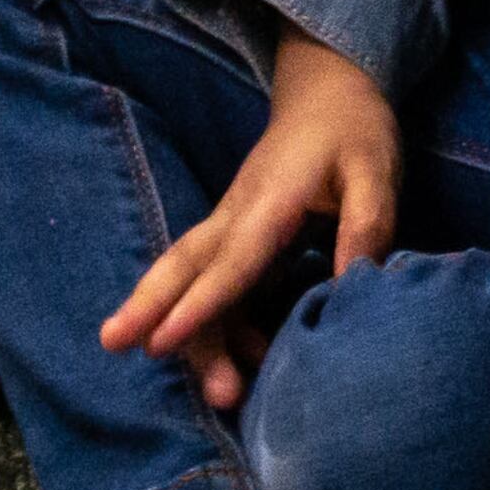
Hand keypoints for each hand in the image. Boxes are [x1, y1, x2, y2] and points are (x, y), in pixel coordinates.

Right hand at [102, 33, 396, 410]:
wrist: (327, 94)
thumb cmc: (353, 130)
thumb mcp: (376, 170)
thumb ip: (367, 223)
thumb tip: (352, 284)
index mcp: (270, 200)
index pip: (230, 259)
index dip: (198, 304)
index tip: (161, 340)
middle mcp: (238, 213)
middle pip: (184, 261)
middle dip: (148, 304)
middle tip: (113, 344)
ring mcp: (233, 223)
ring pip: (193, 274)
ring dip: (191, 329)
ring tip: (219, 395)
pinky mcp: (239, 235)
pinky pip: (215, 280)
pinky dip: (217, 321)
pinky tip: (238, 360)